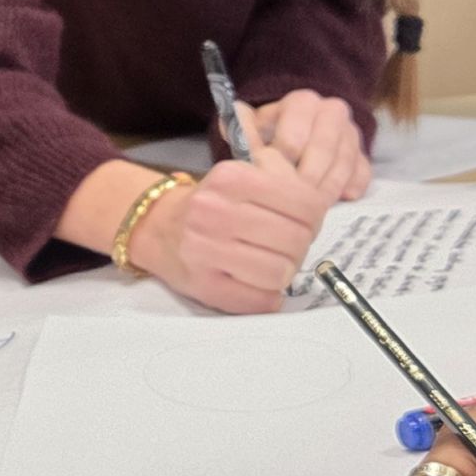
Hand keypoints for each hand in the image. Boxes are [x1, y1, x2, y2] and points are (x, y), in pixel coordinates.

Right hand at [135, 155, 334, 312]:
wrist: (156, 227)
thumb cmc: (211, 203)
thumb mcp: (242, 175)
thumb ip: (281, 184)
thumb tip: (318, 216)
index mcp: (232, 178)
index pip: (305, 204)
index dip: (315, 219)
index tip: (305, 223)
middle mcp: (215, 212)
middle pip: (296, 240)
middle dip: (300, 247)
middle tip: (288, 247)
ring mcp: (206, 251)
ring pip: (280, 272)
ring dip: (284, 273)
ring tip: (272, 265)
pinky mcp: (204, 285)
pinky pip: (260, 300)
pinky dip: (270, 297)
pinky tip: (259, 284)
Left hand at [245, 89, 372, 200]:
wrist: (300, 134)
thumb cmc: (272, 134)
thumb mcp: (255, 130)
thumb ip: (243, 128)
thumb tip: (235, 116)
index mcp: (302, 102)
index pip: (294, 137)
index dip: (279, 163)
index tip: (268, 178)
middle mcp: (332, 111)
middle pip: (323, 151)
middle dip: (304, 179)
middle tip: (289, 201)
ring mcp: (351, 133)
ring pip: (343, 163)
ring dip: (325, 187)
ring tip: (307, 208)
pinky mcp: (363, 154)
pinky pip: (362, 174)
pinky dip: (350, 188)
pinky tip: (337, 200)